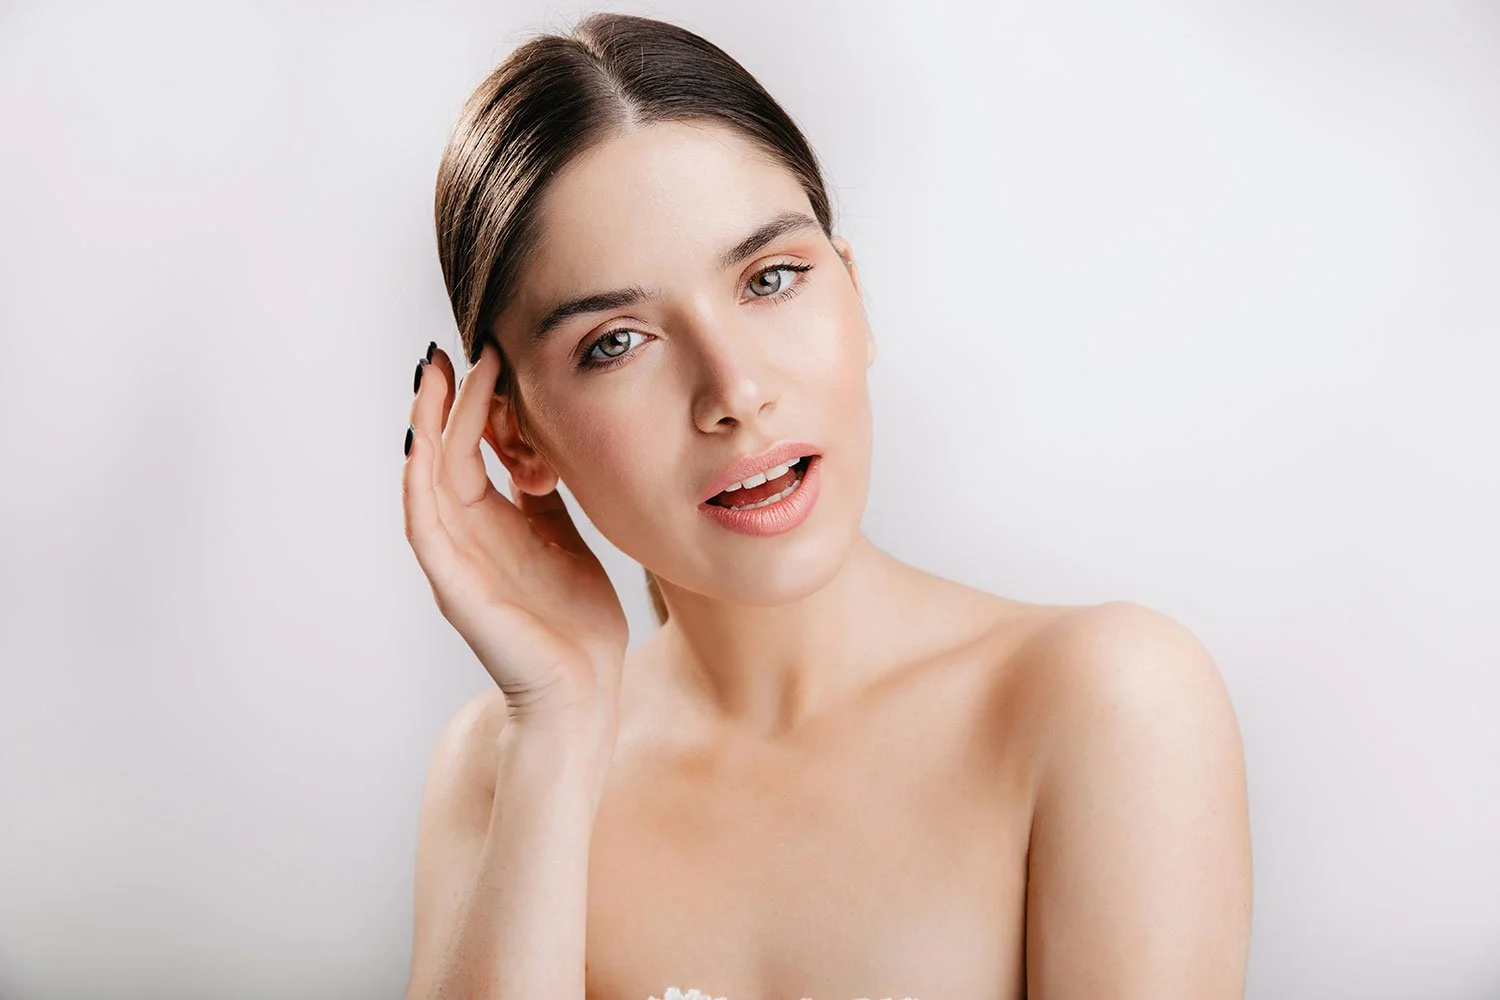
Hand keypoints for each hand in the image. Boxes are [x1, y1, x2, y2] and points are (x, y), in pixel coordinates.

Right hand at [401, 341, 627, 735]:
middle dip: (447, 399)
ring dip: (427, 425)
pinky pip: (424, 525)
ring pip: (427, 478)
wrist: (582, 692)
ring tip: (434, 376)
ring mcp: (454, 561)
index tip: (491, 354)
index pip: (473, 449)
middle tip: (454, 349)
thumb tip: (541, 447)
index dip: (478, 402)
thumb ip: (544, 498)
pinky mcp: (453, 588)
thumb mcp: (565, 540)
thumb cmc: (574, 624)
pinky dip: (418, 482)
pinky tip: (420, 443)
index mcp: (492, 524)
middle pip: (444, 452)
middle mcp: (466, 536)